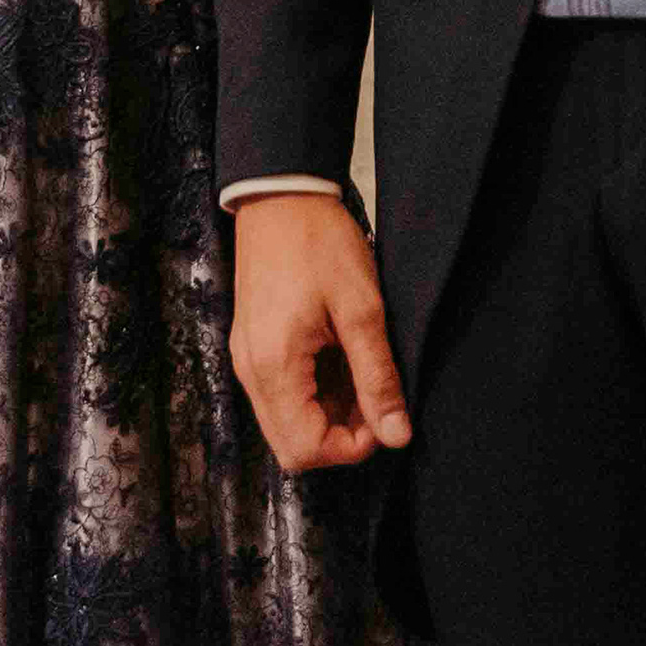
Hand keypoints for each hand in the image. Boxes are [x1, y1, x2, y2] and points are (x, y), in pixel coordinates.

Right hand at [231, 192, 412, 469]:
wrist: (282, 196)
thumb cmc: (320, 242)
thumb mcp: (362, 310)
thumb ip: (377, 378)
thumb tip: (396, 434)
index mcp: (274, 366)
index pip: (305, 449)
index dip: (350, 448)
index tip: (384, 417)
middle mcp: (251, 372)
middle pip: (292, 445)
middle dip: (340, 435)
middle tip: (376, 399)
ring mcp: (248, 359)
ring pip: (286, 422)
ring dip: (329, 414)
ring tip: (363, 373)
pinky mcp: (253, 346)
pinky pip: (281, 394)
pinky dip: (315, 393)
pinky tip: (342, 360)